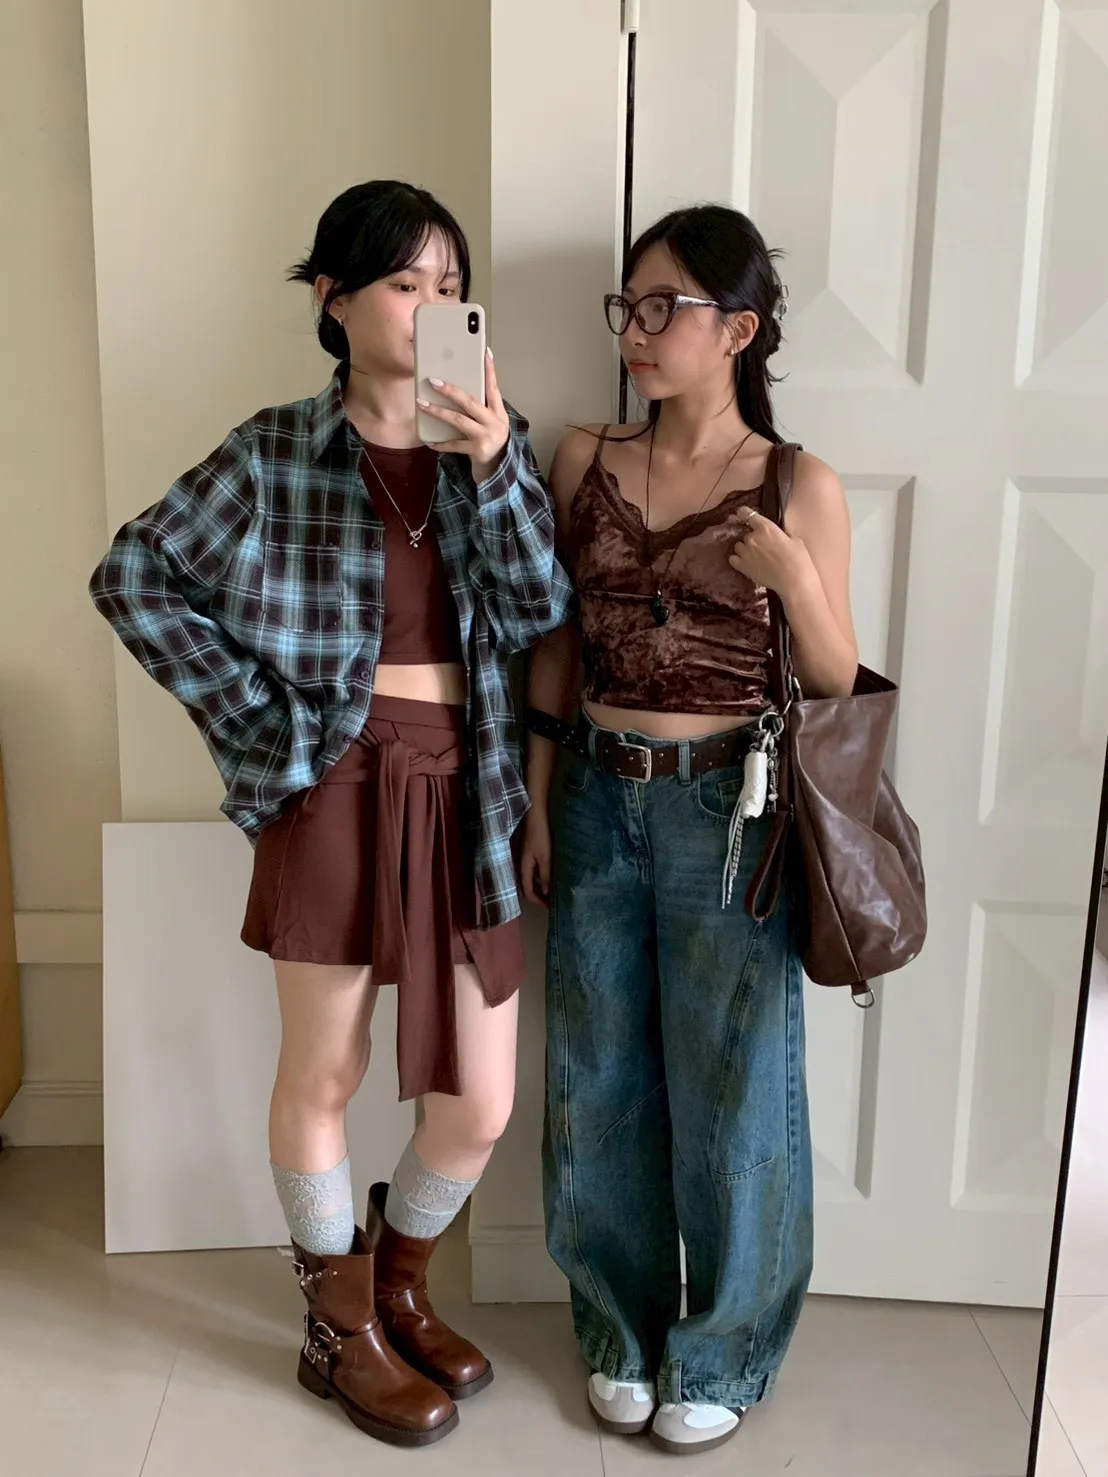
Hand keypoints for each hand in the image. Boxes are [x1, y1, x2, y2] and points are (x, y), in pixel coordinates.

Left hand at [417, 348, 509, 481]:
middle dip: (451, 390)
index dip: (490, 370)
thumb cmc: (490, 441)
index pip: (494, 387)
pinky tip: (428, 441)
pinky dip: (440, 443)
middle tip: (433, 381)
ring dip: (439, 412)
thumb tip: (456, 390)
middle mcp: (495, 423)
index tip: (484, 352)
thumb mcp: (491, 422)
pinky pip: (454, 445)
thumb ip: (480, 408)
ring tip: (422, 404)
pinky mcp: (477, 451)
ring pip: (459, 420)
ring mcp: (486, 437)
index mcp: (499, 412)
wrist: (498, 470)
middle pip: (471, 402)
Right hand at [519, 807, 551, 907]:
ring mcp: (526, 857)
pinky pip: (534, 869)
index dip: (538, 901)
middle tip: (551, 901)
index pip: (528, 891)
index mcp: (524, 867)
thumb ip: (545, 874)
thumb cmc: (540, 834)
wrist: (535, 813)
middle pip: (528, 885)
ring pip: (531, 877)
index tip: (550, 907)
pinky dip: (541, 876)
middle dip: (538, 895)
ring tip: (552, 890)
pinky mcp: (530, 850)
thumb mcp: (545, 856)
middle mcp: (522, 864)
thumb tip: (546, 892)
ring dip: (540, 885)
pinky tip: (550, 874)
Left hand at [728, 508, 810, 595]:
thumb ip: (782, 535)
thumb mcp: (795, 540)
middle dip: (753, 539)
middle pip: (746, 534)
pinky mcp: (742, 566)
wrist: (793, 581)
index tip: (743, 514)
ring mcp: (745, 552)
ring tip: (755, 557)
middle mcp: (752, 537)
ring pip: (738, 546)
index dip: (744, 513)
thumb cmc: (798, 559)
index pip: (747, 514)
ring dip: (745, 549)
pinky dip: (737, 559)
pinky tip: (746, 563)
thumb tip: (778, 535)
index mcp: (766, 527)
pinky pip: (733, 559)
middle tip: (763, 547)